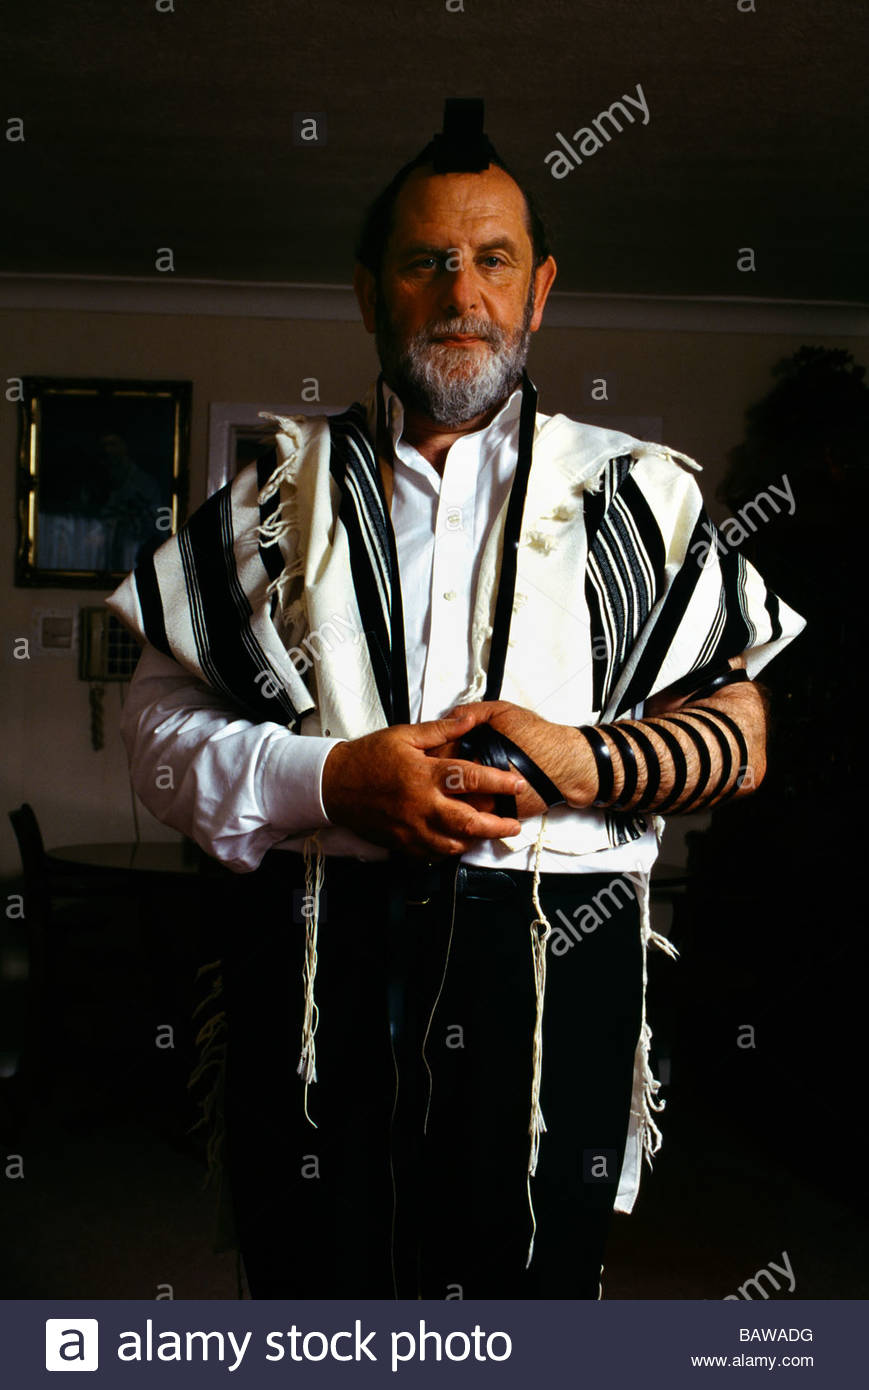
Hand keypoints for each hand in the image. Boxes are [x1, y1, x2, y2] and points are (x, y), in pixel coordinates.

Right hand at [321, 710, 525, 858]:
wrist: (334, 784)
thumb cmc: (367, 758)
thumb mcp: (404, 736)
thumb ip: (441, 730)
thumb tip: (469, 720)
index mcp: (424, 774)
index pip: (470, 778)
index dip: (498, 782)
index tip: (517, 784)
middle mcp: (421, 804)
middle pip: (468, 822)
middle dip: (497, 825)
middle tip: (512, 824)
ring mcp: (411, 827)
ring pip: (452, 844)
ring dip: (474, 841)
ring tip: (487, 834)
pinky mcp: (401, 843)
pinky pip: (431, 855)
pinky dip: (448, 851)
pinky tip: (456, 842)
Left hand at [428, 700, 596, 815]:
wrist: (568, 766)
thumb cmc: (539, 738)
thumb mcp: (505, 713)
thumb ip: (474, 712)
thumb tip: (451, 716)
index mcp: (476, 757)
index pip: (439, 758)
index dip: (430, 754)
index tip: (426, 752)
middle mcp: (481, 785)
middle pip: (443, 786)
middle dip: (434, 779)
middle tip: (432, 772)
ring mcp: (491, 804)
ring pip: (456, 805)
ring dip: (448, 797)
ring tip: (443, 788)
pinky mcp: (501, 816)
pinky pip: (474, 816)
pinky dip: (466, 809)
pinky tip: (466, 799)